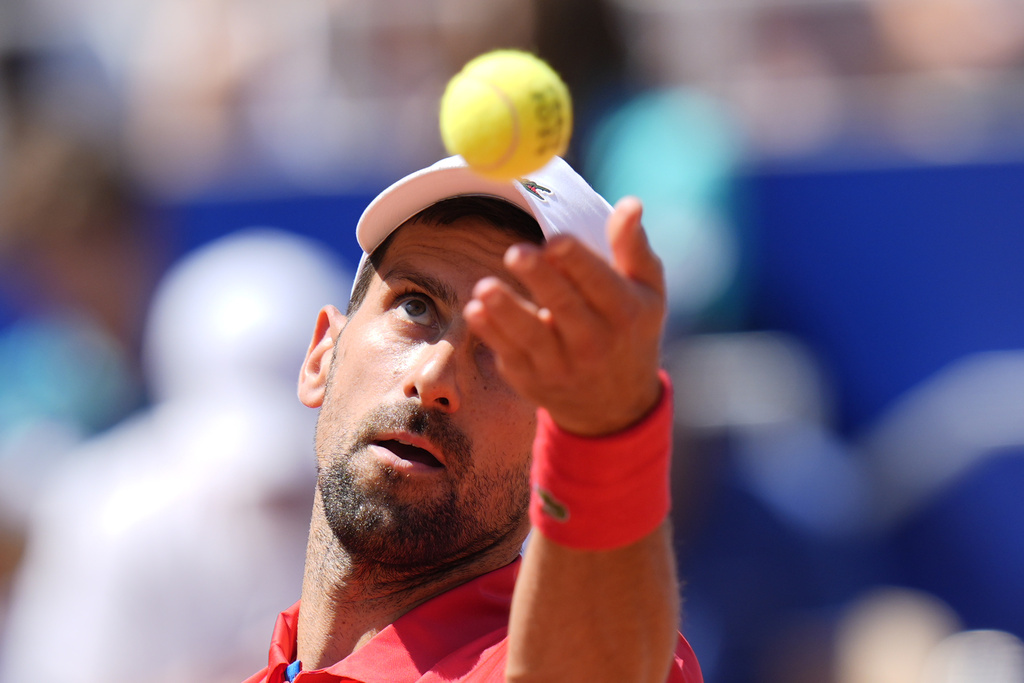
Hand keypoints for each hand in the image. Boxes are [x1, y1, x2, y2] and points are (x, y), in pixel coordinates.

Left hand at [464, 197, 665, 435]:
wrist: (614, 405)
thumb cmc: (629, 329)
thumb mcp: (646, 291)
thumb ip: (633, 247)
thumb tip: (630, 203)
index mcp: (624, 313)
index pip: (599, 283)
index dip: (577, 261)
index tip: (556, 239)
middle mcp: (594, 342)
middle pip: (563, 306)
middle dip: (539, 279)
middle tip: (516, 252)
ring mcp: (560, 364)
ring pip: (530, 336)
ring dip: (506, 311)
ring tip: (485, 287)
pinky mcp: (531, 378)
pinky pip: (508, 353)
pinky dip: (490, 333)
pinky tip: (475, 311)